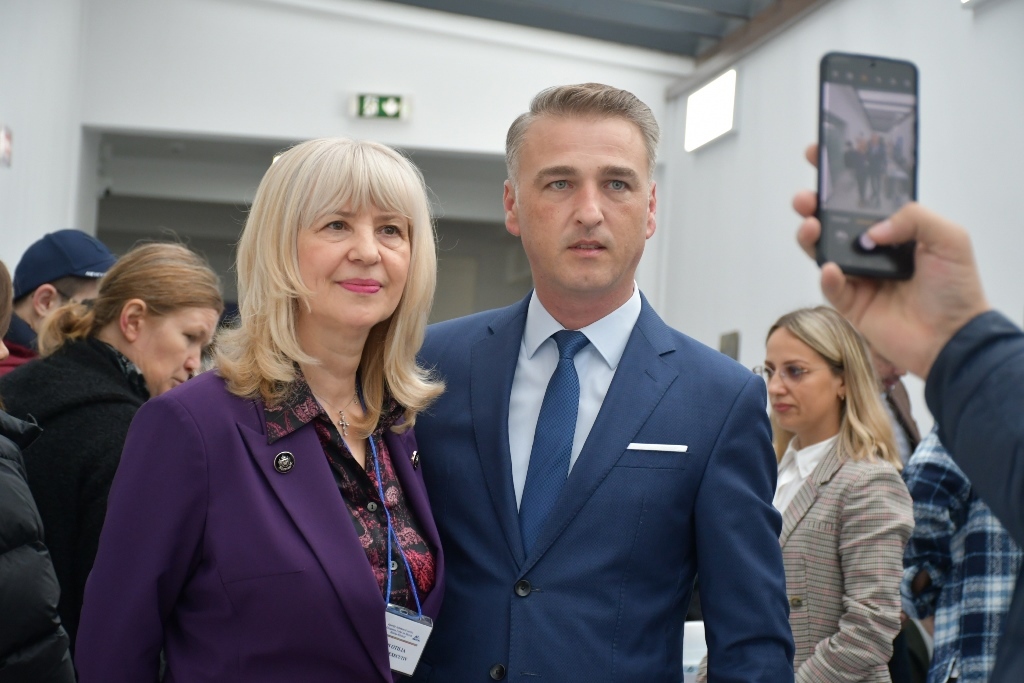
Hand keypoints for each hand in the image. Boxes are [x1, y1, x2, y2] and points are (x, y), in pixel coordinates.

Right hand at [794, 145, 989, 377]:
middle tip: (806, 198)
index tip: (820, 156)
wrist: (952, 338)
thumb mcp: (949, 237)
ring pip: (823, 250)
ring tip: (810, 226)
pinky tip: (833, 268)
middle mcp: (873, 249)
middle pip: (834, 222)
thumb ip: (913, 217)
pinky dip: (828, 276)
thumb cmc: (956, 288)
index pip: (863, 199)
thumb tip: (872, 230)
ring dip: (811, 236)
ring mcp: (859, 276)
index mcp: (896, 229)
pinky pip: (831, 286)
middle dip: (814, 205)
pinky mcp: (851, 303)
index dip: (841, 178)